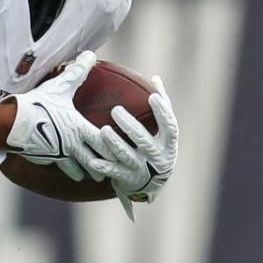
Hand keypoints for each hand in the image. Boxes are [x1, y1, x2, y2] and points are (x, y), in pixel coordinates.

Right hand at [5, 51, 104, 172]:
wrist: (11, 125)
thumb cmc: (36, 106)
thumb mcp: (59, 87)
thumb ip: (76, 72)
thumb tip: (90, 55)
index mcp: (79, 129)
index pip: (103, 142)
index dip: (114, 147)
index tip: (124, 153)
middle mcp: (71, 146)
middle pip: (93, 161)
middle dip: (103, 167)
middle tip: (113, 172)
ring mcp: (58, 155)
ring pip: (77, 169)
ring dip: (85, 172)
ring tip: (91, 176)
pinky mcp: (45, 158)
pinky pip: (58, 167)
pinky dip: (66, 171)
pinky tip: (67, 171)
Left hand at [82, 78, 177, 207]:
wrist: (151, 183)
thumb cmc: (156, 146)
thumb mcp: (162, 130)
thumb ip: (161, 106)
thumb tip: (154, 78)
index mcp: (168, 142)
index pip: (170, 126)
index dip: (162, 112)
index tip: (152, 96)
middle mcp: (158, 157)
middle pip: (145, 141)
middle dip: (131, 126)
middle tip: (116, 110)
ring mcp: (143, 169)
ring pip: (128, 156)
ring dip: (115, 144)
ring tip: (104, 130)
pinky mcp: (128, 179)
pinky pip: (114, 172)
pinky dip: (104, 167)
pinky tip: (92, 160)